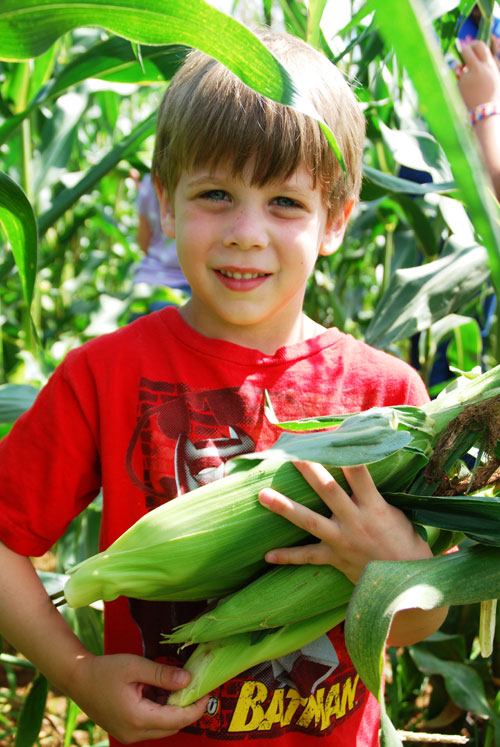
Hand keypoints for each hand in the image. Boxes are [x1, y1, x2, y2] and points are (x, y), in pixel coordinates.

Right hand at [67, 652, 208, 743]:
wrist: (77, 679)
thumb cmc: (104, 670)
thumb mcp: (136, 666)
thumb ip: (163, 674)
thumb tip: (189, 680)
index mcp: (137, 718)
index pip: (177, 719)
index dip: (196, 707)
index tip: (207, 691)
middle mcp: (134, 733)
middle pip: (172, 726)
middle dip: (186, 708)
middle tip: (195, 686)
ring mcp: (129, 734)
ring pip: (162, 727)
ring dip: (172, 709)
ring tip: (173, 684)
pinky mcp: (126, 730)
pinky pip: (151, 724)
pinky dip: (160, 710)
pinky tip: (158, 690)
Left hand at [258, 461, 431, 584]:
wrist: (407, 585)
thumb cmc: (406, 544)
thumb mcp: (397, 514)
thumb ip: (375, 496)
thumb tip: (358, 472)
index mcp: (375, 507)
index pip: (359, 473)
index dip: (346, 453)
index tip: (331, 435)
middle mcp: (355, 521)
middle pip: (328, 491)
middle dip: (309, 471)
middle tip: (290, 454)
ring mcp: (342, 541)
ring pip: (309, 521)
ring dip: (284, 507)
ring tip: (262, 495)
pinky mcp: (335, 559)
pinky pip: (307, 557)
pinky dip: (287, 556)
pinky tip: (267, 555)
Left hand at [457, 40, 499, 108]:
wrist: (486, 111)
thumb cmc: (494, 93)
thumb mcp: (496, 74)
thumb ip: (489, 62)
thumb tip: (481, 49)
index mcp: (489, 65)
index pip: (480, 46)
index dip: (476, 44)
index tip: (473, 46)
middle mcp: (477, 69)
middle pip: (467, 50)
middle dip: (465, 49)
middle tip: (465, 51)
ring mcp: (467, 77)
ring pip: (459, 65)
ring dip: (462, 66)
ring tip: (468, 75)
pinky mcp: (460, 85)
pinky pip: (459, 77)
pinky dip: (462, 79)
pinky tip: (469, 88)